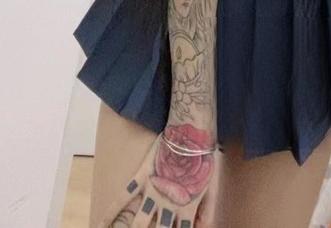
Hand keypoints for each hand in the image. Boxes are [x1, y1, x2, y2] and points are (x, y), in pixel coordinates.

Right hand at [98, 125, 218, 227]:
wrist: (191, 131)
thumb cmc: (203, 158)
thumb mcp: (212, 186)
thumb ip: (207, 212)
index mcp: (187, 208)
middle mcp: (168, 204)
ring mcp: (153, 191)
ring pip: (138, 224)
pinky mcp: (142, 177)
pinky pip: (122, 197)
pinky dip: (110, 213)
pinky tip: (100, 226)